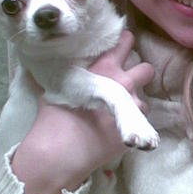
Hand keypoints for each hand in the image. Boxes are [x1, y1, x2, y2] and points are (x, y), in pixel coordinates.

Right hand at [12, 31, 153, 193]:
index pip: (126, 41)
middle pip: (147, 69)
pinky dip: (132, 127)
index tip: (122, 48)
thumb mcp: (53, 85)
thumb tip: (45, 59)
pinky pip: (140, 125)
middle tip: (129, 81)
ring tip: (120, 114)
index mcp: (105, 67)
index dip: (126, 43)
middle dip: (141, 73)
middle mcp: (123, 82)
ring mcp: (132, 107)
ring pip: (145, 100)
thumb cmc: (54, 117)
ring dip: (134, 105)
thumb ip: (59, 70)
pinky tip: (117, 131)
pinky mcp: (134, 130)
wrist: (60, 151)